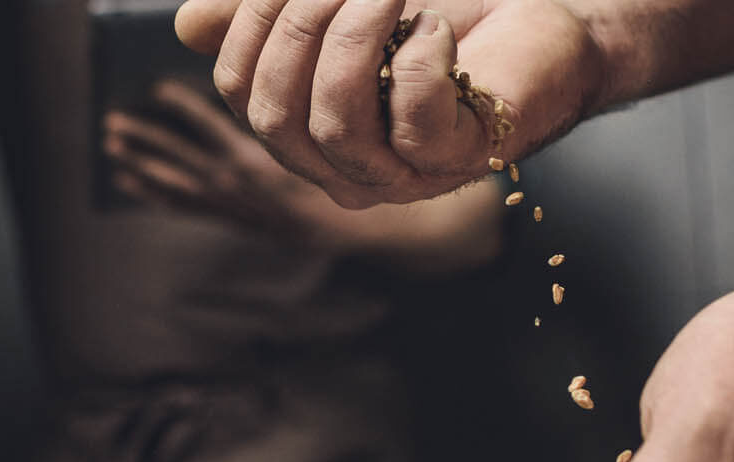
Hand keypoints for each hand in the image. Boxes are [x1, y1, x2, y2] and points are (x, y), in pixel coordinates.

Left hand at [105, 80, 349, 244]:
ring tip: (112, 147)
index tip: (158, 89)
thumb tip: (237, 88)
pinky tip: (128, 182)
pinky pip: (178, 206)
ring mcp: (222, 202)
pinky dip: (151, 193)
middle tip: (112, 121)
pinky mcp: (221, 217)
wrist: (326, 226)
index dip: (181, 106)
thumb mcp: (297, 140)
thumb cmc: (317, 176)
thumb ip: (264, 119)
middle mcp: (230, 182)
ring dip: (138, 163)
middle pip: (176, 155)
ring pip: (170, 181)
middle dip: (143, 138)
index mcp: (250, 159)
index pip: (207, 125)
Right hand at [174, 0, 607, 207]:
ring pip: (334, 121)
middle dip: (297, 25)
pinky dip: (420, 60)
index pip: (241, 90)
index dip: (251, 22)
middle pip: (274, 113)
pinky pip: (413, 120)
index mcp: (309, 134)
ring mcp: (404, 173)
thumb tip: (187, 25)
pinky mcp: (461, 159)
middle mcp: (347, 168)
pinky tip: (438, 30)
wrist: (545, 25)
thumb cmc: (445, 13)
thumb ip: (271, 13)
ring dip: (354, 35)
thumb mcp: (344, 5)